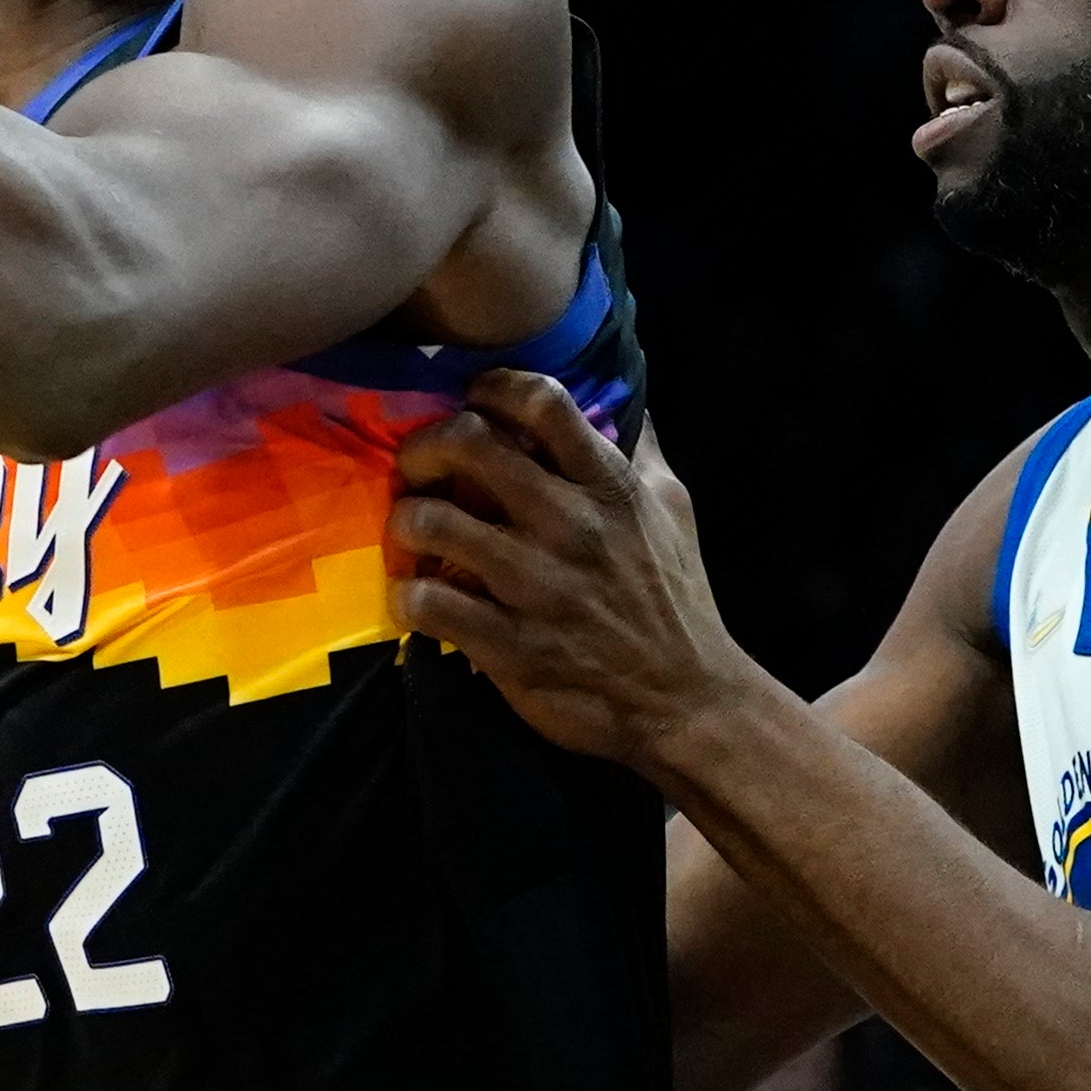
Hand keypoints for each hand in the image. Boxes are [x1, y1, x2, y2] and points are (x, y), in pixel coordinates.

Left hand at [388, 369, 753, 775]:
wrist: (685, 702)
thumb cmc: (677, 601)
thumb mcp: (673, 510)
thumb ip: (640, 452)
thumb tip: (622, 399)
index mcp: (610, 487)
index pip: (543, 401)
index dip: (492, 387)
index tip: (474, 401)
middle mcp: (570, 526)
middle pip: (468, 444)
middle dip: (425, 446)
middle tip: (419, 466)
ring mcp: (534, 586)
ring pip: (430, 521)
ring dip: (406, 521)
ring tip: (412, 532)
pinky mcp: (507, 645)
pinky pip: (427, 602)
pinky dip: (407, 595)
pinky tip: (417, 596)